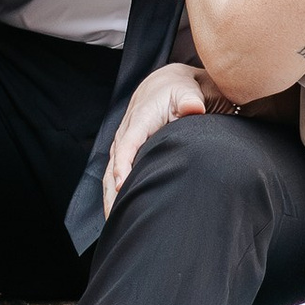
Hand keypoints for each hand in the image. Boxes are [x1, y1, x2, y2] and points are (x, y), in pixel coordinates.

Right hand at [102, 63, 207, 214]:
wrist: (168, 83)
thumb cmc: (182, 89)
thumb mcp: (189, 89)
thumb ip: (191, 99)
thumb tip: (194, 108)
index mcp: (141, 118)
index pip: (128, 144)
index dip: (123, 165)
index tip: (121, 185)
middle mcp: (127, 131)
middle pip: (114, 164)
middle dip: (112, 190)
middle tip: (115, 216)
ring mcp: (124, 142)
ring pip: (111, 172)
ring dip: (110, 196)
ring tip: (114, 221)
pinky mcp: (126, 150)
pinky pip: (116, 173)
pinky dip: (114, 191)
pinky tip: (118, 211)